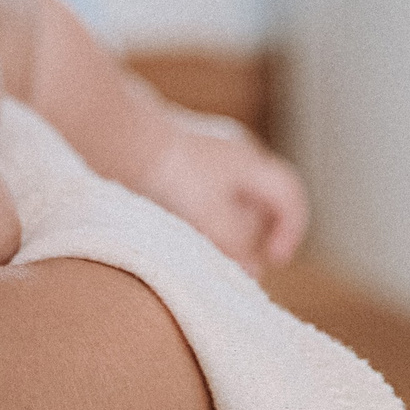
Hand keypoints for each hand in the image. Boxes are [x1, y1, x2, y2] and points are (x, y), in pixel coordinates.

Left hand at [134, 111, 309, 275]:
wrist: (119, 141)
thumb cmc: (170, 173)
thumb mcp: (212, 216)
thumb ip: (237, 244)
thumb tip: (254, 269)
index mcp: (250, 161)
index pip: (289, 195)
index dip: (291, 229)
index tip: (273, 258)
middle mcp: (233, 154)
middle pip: (261, 202)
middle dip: (253, 236)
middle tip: (236, 262)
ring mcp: (205, 156)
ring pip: (231, 201)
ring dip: (226, 229)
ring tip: (206, 249)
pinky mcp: (178, 164)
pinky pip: (203, 197)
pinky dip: (202, 218)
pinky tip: (181, 231)